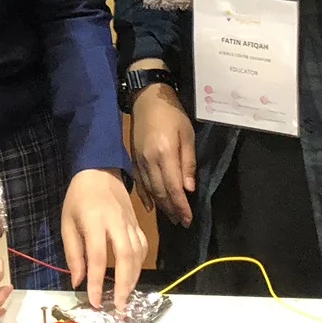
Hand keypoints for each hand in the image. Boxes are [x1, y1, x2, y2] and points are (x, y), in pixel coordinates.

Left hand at [62, 169, 146, 310]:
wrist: (99, 171)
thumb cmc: (78, 199)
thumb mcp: (67, 224)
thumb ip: (73, 253)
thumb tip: (78, 282)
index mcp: (94, 221)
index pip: (98, 256)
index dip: (97, 282)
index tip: (95, 302)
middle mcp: (116, 222)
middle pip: (125, 256)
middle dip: (125, 284)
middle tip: (120, 307)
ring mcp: (130, 222)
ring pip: (138, 253)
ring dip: (134, 278)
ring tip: (127, 298)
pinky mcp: (137, 223)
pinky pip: (143, 246)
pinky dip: (140, 264)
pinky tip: (133, 276)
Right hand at [129, 84, 195, 226]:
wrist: (147, 99)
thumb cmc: (172, 115)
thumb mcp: (187, 135)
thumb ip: (188, 162)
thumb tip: (188, 189)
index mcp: (165, 154)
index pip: (173, 187)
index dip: (180, 206)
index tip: (188, 219)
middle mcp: (149, 161)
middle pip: (160, 192)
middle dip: (172, 210)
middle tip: (182, 223)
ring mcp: (139, 161)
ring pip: (150, 190)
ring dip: (161, 206)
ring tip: (171, 217)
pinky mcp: (133, 159)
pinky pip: (139, 183)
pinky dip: (145, 196)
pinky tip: (151, 206)